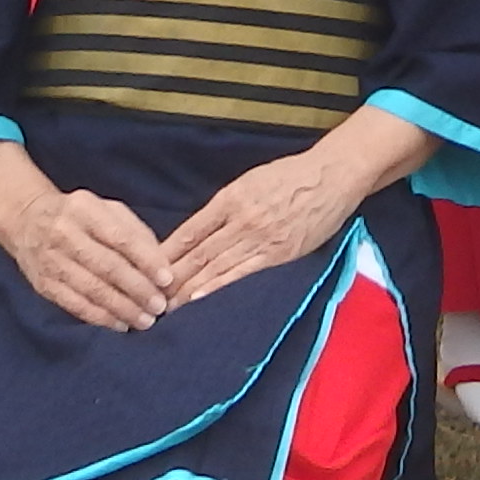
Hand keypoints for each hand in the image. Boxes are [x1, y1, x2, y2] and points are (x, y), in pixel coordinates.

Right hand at [0, 175, 175, 330]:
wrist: (26, 221)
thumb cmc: (79, 216)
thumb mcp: (106, 210)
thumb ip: (134, 231)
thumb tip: (160, 263)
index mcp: (84, 208)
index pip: (120, 237)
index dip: (146, 260)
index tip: (167, 279)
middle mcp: (64, 233)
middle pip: (107, 266)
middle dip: (137, 289)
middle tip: (159, 306)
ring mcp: (51, 260)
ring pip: (91, 289)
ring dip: (122, 308)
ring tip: (144, 320)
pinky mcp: (43, 283)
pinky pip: (74, 304)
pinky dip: (99, 317)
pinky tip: (119, 324)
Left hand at [160, 141, 365, 305]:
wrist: (332, 176)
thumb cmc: (292, 175)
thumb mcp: (252, 180)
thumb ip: (228, 204)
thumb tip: (202, 229)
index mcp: (231, 197)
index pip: (190, 229)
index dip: (168, 251)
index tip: (147, 266)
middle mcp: (240, 219)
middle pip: (198, 252)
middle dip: (171, 275)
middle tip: (148, 294)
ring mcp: (259, 238)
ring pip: (215, 266)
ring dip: (188, 287)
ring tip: (166, 304)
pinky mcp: (278, 253)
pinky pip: (241, 273)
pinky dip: (217, 286)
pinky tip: (198, 297)